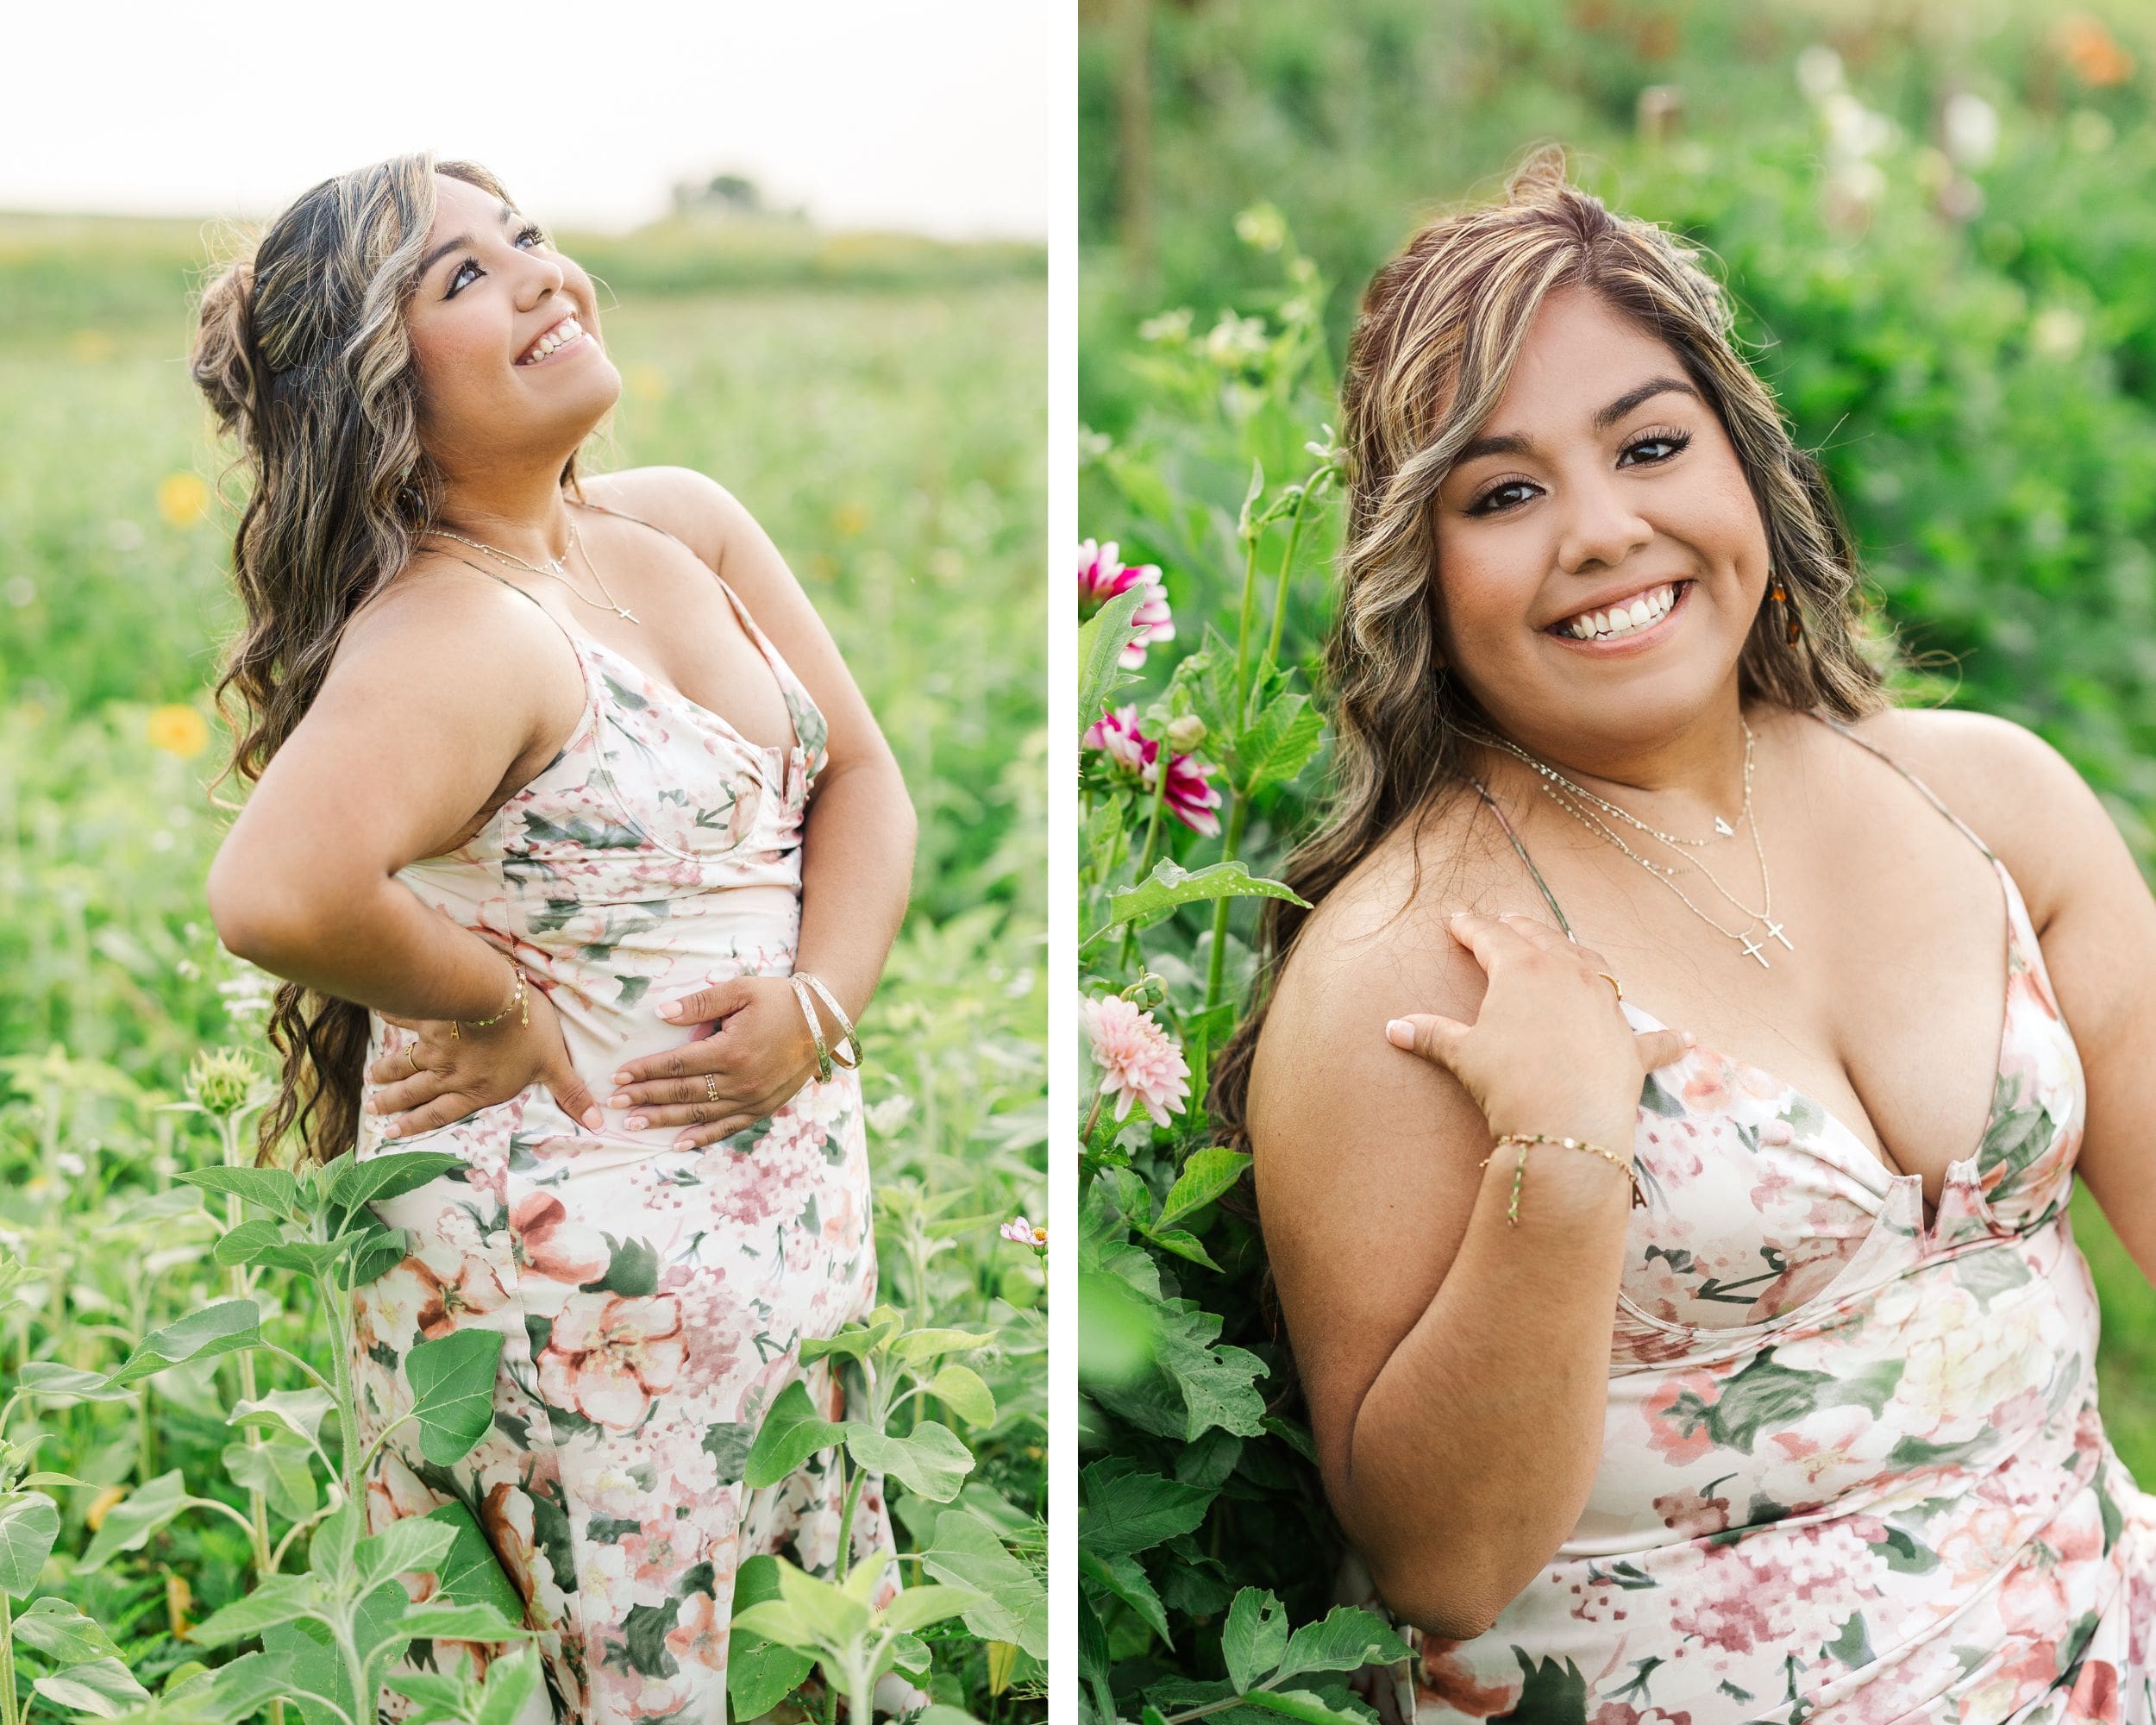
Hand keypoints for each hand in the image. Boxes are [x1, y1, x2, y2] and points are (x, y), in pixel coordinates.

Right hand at [364, 967, 605, 1140]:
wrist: (495, 996)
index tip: (393, 1132)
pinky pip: (407, 1019)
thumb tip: (597, 1122)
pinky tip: (381, 1013)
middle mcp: (448, 1074)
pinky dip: (393, 1017)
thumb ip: (571, 1093)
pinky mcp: (427, 1019)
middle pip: (416, 1093)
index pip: (442, 1113)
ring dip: (388, 1073)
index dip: (417, 1124)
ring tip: (371, 1081)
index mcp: (475, 1089)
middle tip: (374, 1109)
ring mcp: (434, 1047)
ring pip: (405, 1064)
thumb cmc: (527, 1031)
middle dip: (394, 1103)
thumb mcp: (554, 1064)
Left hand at [610, 974, 826, 1149]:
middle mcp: (741, 1080)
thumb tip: (661, 1014)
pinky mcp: (763, 1108)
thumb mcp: (741, 989)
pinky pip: (728, 1128)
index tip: (619, 1076)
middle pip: (683, 1093)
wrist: (824, 1019)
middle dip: (646, 1097)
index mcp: (731, 1050)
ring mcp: (753, 1099)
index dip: (645, 1071)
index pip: (677, 1064)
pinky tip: (678, 1144)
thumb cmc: (780, 999)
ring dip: (664, 1121)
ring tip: (634, 1125)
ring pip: (700, 1115)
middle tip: (616, 1103)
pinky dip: (702, 1138)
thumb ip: (701, 1002)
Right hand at [1383, 910, 1689, 1145]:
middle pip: (1540, 938)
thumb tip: (1392, 1028)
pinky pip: (1653, 1038)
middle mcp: (1568, 973)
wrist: (1564, 1125)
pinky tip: (1685, 1038)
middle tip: (1503, 921)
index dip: (1469, 927)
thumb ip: (1430, 1034)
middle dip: (1518, 928)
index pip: (1490, 935)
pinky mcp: (1631, 1045)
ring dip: (1576, 954)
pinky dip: (1667, 1038)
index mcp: (1522, 968)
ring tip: (1564, 950)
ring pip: (1592, 965)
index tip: (1455, 921)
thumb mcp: (1463, 1055)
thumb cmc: (1508, 1082)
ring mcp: (1605, 1005)